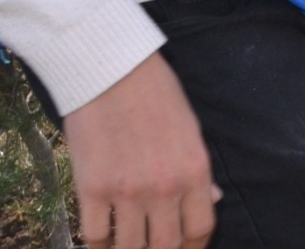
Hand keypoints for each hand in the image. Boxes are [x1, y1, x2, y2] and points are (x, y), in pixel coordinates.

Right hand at [64, 52, 219, 248]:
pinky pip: (95, 236)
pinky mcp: (91, 189)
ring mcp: (126, 191)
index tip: (186, 248)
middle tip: (155, 248)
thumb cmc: (157, 94)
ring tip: (129, 244)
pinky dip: (99, 245)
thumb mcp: (191, 129)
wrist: (112, 72)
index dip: (194, 247)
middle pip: (165, 247)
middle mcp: (164, 187)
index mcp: (195, 170)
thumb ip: (199, 170)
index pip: (201, 228)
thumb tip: (212, 198)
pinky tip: (103, 238)